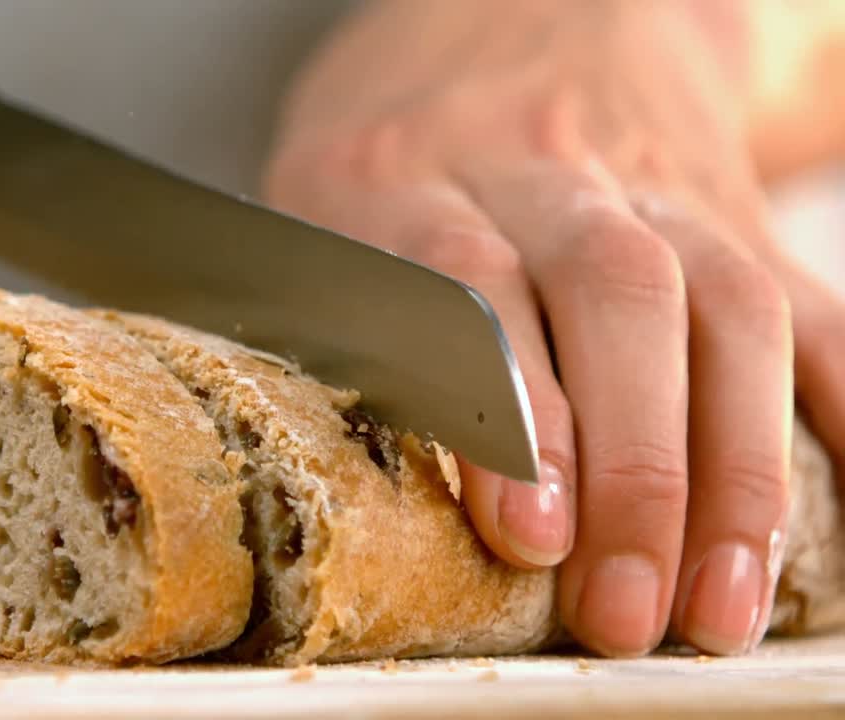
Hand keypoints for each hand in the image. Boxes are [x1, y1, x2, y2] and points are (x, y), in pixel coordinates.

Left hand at [263, 0, 844, 656]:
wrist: (518, 9)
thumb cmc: (389, 143)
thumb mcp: (316, 196)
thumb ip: (331, 311)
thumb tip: (327, 477)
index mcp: (401, 169)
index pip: (466, 283)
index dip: (508, 413)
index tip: (531, 535)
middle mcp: (537, 167)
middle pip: (614, 296)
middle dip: (633, 468)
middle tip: (625, 612)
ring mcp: (649, 182)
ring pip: (722, 301)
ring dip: (733, 466)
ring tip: (721, 602)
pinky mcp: (726, 207)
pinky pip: (803, 299)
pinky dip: (832, 402)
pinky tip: (834, 497)